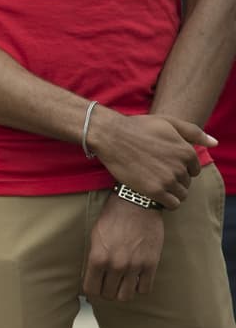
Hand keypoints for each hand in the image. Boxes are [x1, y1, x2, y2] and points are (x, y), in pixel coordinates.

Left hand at [81, 197, 164, 300]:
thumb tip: (92, 277)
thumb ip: (94, 258)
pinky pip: (145, 289)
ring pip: (126, 296)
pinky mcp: (151, 264)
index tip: (96, 287)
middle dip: (107, 291)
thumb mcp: (95, 237)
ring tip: (122, 284)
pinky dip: (139, 287)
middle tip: (109, 284)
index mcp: (98, 258)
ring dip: (123, 292)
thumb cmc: (112, 218)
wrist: (136, 204)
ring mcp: (134, 266)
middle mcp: (116, 265)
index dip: (92, 290)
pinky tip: (136, 279)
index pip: (91, 289)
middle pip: (109, 295)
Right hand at [86, 108, 214, 208]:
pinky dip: (167, 202)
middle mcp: (181, 167)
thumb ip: (194, 132)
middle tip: (156, 176)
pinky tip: (154, 195)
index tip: (165, 167)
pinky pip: (172, 204)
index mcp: (187, 151)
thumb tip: (214, 143)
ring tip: (155, 186)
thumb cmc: (138, 127)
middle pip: (186, 183)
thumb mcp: (169, 122)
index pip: (194, 171)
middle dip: (175, 181)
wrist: (112, 136)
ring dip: (171, 193)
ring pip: (181, 195)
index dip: (181, 170)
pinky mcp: (154, 190)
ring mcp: (168, 180)